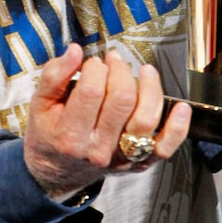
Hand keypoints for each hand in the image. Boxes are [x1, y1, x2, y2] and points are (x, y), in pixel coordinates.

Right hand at [23, 44, 190, 199]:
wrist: (56, 172)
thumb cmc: (49, 131)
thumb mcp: (40, 103)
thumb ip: (54, 75)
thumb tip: (74, 51)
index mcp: (70, 135)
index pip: (92, 91)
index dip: (95, 68)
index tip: (92, 63)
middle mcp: (98, 149)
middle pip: (122, 100)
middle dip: (120, 71)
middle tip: (113, 62)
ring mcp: (121, 158)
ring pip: (146, 118)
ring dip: (150, 87)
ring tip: (144, 70)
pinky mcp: (139, 162)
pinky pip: (165, 147)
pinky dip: (177, 127)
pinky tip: (181, 106)